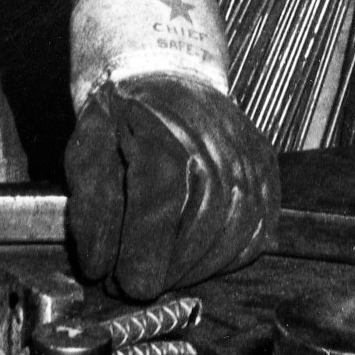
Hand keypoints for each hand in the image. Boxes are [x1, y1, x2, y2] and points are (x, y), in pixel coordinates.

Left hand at [65, 75, 278, 299]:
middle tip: (132, 281)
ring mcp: (249, 163)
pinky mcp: (266, 175)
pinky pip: (254, 235)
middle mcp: (219, 152)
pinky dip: (223, 257)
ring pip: (230, 242)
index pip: (161, 217)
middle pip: (199, 236)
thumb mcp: (87, 148)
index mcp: (168, 141)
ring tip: (161, 268)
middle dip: (164, 272)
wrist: (169, 72)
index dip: (141, 261)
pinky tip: (193, 255)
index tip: (121, 282)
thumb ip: (90, 207)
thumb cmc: (123, 113)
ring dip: (193, 269)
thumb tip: (98, 265)